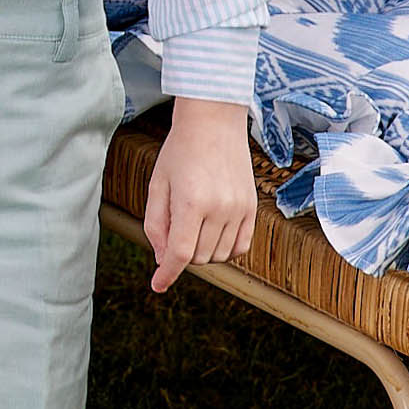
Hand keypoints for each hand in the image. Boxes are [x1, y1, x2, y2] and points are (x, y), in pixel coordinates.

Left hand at [142, 97, 257, 293]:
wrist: (213, 122)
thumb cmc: (179, 151)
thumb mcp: (157, 184)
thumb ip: (156, 223)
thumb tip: (162, 258)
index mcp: (192, 202)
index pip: (179, 253)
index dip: (167, 274)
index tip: (157, 285)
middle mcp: (220, 209)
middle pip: (198, 256)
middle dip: (180, 254)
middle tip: (172, 230)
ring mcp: (240, 209)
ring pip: (218, 255)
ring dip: (201, 252)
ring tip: (191, 226)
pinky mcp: (252, 208)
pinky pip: (241, 246)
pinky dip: (224, 249)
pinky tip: (211, 235)